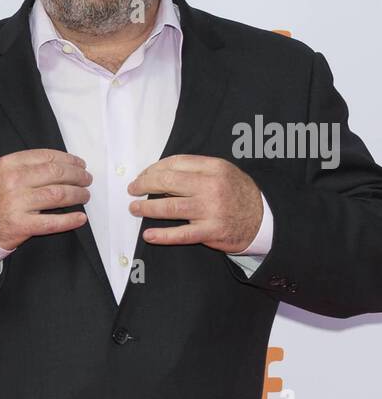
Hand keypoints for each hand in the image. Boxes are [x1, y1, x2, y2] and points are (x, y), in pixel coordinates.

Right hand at [0, 148, 90, 250]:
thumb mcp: (0, 171)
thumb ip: (25, 164)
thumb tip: (60, 163)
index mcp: (9, 164)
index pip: (47, 157)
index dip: (68, 160)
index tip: (79, 164)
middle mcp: (13, 182)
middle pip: (56, 174)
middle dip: (77, 176)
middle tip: (87, 179)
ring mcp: (17, 204)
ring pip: (58, 195)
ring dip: (77, 195)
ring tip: (84, 195)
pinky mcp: (21, 225)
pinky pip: (51, 222)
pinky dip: (69, 220)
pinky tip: (80, 218)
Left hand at [127, 155, 262, 251]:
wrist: (263, 218)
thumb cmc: (237, 194)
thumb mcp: (223, 172)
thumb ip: (196, 170)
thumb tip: (160, 172)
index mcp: (214, 168)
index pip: (175, 163)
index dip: (154, 168)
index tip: (143, 175)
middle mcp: (212, 187)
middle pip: (168, 182)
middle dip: (145, 184)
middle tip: (133, 189)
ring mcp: (211, 210)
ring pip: (170, 207)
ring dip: (147, 207)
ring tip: (135, 208)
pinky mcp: (211, 232)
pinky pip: (181, 234)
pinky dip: (162, 235)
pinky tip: (149, 234)